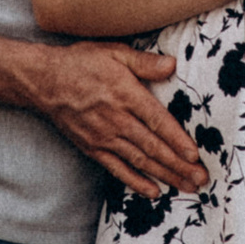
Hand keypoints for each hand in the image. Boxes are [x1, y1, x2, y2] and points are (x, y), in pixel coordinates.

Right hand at [22, 40, 206, 196]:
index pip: (158, 122)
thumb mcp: (113, 52)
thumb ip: (144, 62)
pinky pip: (118, 169)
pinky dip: (136, 182)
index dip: (177, 141)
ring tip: (187, 187)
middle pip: (153, 147)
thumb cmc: (81, 63)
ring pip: (140, 161)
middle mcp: (116, 120)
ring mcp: (104, 137)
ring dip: (165, 176)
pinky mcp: (93, 148)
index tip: (195, 156)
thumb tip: (172, 65)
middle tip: (201, 180)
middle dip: (179, 166)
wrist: (43, 81)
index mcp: (125, 94)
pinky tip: (154, 192)